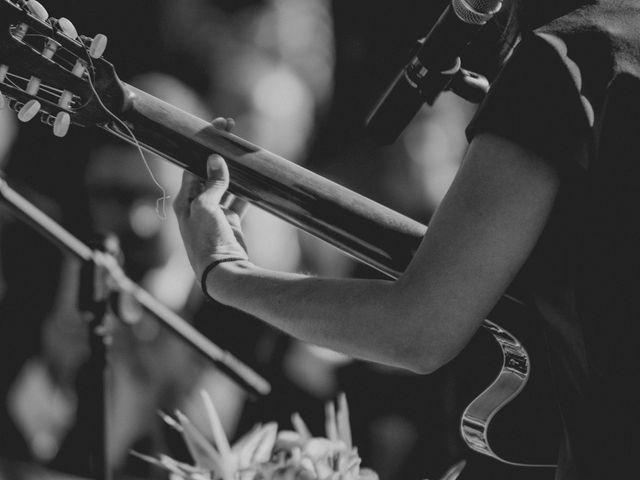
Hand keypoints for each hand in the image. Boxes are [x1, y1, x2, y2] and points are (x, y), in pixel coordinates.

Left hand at [174, 118, 248, 283]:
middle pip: (209, 172)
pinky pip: (239, 200)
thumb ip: (212, 183)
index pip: (193, 165)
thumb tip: (214, 159)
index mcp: (184, 200)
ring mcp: (215, 214)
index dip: (204, 146)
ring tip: (243, 152)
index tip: (217, 129)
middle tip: (230, 132)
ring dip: (234, 170)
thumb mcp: (205, 208)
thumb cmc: (206, 241)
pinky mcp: (231, 222)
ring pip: (225, 185)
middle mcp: (197, 205)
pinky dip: (246, 190)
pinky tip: (253, 179)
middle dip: (219, 154)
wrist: (222, 272)